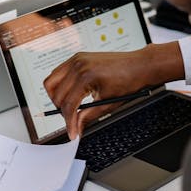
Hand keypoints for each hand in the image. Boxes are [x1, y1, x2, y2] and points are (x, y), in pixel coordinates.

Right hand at [43, 41, 184, 138]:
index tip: (72, 133)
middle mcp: (78, 65)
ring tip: (69, 107)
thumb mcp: (108, 104)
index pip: (69, 104)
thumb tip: (76, 128)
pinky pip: (59, 72)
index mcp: (86, 76)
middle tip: (71, 121)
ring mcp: (77, 59)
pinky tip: (71, 93)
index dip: (69, 122)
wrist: (139, 66)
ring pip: (51, 81)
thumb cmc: (129, 81)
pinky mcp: (78, 57)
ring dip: (57, 97)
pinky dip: (60, 84)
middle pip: (56, 94)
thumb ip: (88, 116)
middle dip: (61, 111)